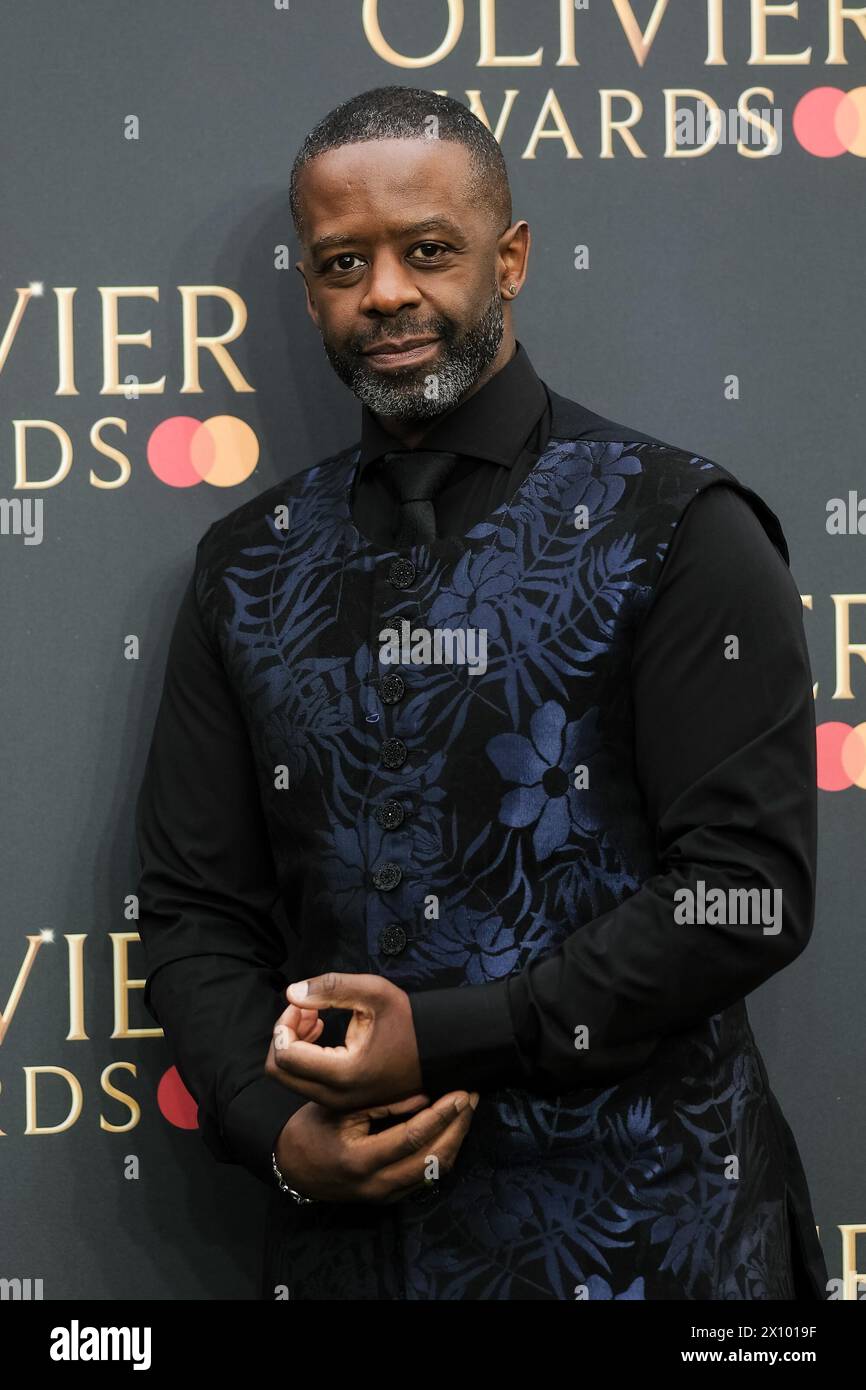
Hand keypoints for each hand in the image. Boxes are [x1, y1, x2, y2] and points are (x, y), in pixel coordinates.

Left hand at [265, 972, 422, 1109]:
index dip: (284, 1024)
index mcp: (344, 1074)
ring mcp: (338, 1102)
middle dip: (284, 1036)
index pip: (285, 1055)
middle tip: (305, 1010)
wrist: (439, 1052)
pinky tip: (322, 1032)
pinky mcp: (341, 1100)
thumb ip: (332, 988)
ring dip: (293, 1045)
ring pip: (289, 1078)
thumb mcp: (376, 993)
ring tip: (315, 1018)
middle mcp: (336, 1096)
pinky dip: (304, 1056)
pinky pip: (305, 1081)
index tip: (303, 1004)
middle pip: (278, 1072)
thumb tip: (291, 993)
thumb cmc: (410, 1022)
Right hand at [274, 1090, 479, 1203]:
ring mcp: (384, 1195)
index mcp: (360, 1160)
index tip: (459, 1094)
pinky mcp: (389, 1197)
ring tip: (466, 1111)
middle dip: (457, 1127)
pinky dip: (443, 1153)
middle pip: (432, 1159)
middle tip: (470, 1098)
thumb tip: (425, 1095)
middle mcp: (376, 1184)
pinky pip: (426, 1178)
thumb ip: (384, 1105)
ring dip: (455, 1140)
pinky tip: (450, 1131)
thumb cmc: (313, 1129)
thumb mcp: (342, 1109)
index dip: (440, 1115)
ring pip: (434, 1172)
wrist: (294, 1166)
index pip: (413, 1138)